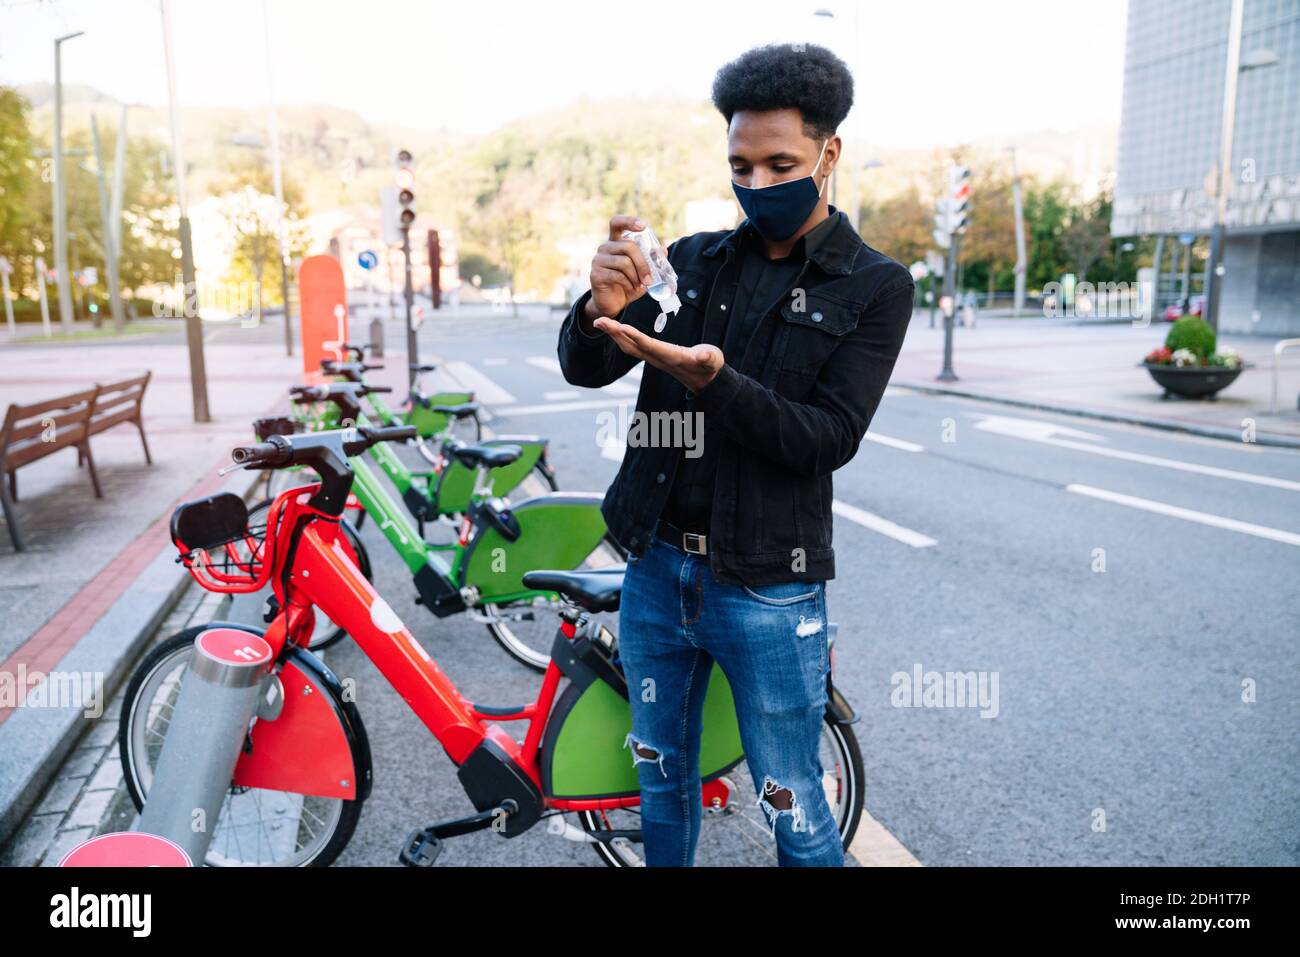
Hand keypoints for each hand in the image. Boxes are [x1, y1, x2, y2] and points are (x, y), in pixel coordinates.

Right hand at [583, 215, 660, 325]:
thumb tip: (664, 250)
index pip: (616, 223)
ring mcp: (598, 260)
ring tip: (639, 285)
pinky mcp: (595, 274)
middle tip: (649, 279)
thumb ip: (652, 261)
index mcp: (615, 242)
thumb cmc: (628, 284)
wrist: (613, 304)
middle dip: (643, 263)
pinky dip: (628, 283)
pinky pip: (617, 275)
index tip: (643, 226)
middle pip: (628, 246)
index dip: (629, 221)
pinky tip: (630, 288)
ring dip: (636, 276)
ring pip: (624, 262)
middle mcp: (605, 248)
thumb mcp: (643, 272)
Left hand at [592, 317, 723, 392]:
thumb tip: (704, 356)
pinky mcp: (654, 355)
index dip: (635, 337)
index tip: (621, 327)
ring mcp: (655, 358)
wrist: (706, 380)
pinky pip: (634, 346)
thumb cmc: (710, 367)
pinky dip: (622, 336)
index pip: (650, 346)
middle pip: (632, 346)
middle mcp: (659, 358)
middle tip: (599, 321)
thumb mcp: (713, 361)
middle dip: (615, 334)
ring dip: (614, 335)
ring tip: (600, 322)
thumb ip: (709, 358)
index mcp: (672, 357)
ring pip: (630, 347)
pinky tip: (614, 329)